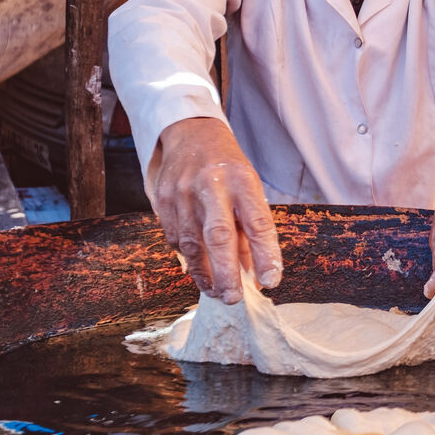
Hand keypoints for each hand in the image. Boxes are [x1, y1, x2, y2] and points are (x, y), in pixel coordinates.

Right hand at [150, 117, 282, 303]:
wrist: (191, 135)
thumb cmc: (228, 168)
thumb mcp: (250, 189)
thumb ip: (251, 227)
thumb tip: (255, 271)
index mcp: (241, 181)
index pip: (257, 223)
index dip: (265, 254)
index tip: (271, 281)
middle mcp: (211, 186)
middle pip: (219, 236)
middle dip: (226, 273)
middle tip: (234, 299)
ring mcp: (183, 193)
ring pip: (192, 244)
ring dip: (204, 274)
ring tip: (218, 292)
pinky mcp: (163, 201)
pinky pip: (174, 239)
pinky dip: (189, 258)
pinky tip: (199, 268)